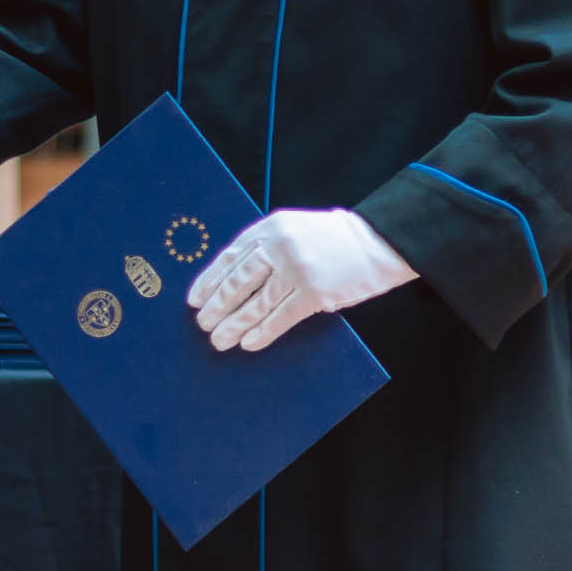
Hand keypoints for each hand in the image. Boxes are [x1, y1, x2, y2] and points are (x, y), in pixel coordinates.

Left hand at [185, 209, 417, 352]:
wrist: (377, 240)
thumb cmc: (331, 239)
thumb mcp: (293, 229)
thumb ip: (265, 246)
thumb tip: (232, 279)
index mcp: (270, 227)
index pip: (230, 257)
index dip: (209, 280)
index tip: (194, 299)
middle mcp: (279, 246)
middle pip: (238, 282)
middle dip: (217, 306)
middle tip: (203, 324)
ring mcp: (297, 270)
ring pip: (255, 304)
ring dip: (233, 324)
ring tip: (219, 340)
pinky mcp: (315, 293)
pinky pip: (280, 318)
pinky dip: (262, 332)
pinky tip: (248, 343)